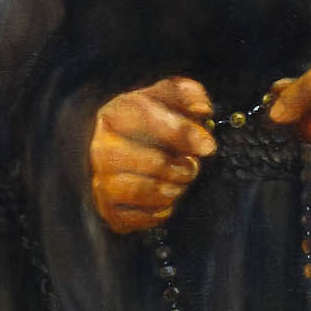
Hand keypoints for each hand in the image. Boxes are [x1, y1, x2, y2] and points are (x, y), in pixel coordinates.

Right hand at [89, 77, 217, 233]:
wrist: (112, 152)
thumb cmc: (143, 124)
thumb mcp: (161, 99)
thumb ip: (185, 94)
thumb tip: (202, 108)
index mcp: (114, 114)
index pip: (149, 120)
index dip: (184, 133)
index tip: (208, 146)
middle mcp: (102, 148)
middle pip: (155, 163)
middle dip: (185, 167)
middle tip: (192, 166)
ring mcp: (101, 181)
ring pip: (149, 191)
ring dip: (176, 187)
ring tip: (181, 179)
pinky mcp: (109, 211)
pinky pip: (145, 217)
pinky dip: (164, 209)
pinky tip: (166, 197)